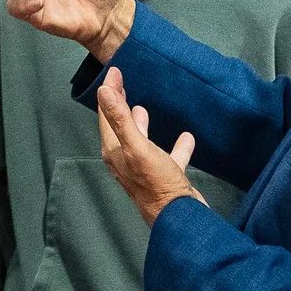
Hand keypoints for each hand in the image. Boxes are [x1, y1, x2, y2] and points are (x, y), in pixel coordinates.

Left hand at [93, 70, 204, 225]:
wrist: (180, 218)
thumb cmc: (157, 185)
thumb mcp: (137, 146)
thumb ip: (120, 119)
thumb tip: (103, 92)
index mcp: (115, 152)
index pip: (107, 116)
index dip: (109, 93)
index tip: (114, 72)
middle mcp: (126, 161)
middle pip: (120, 127)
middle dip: (120, 105)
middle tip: (123, 84)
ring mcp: (145, 170)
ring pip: (141, 142)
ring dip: (141, 125)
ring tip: (143, 109)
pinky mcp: (164, 177)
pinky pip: (168, 157)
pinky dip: (175, 146)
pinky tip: (186, 137)